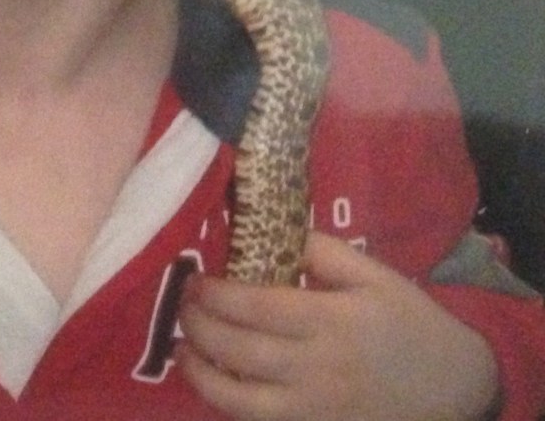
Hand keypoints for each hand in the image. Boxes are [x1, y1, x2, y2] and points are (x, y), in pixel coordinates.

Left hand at [178, 232, 499, 420]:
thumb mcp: (372, 274)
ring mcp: (314, 410)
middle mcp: (317, 368)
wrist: (454, 387)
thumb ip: (320, 250)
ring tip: (183, 348)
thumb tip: (269, 233)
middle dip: (198, 327)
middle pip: (239, 351)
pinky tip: (215, 381)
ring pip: (240, 401)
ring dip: (200, 374)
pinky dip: (229, 405)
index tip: (194, 280)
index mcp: (330, 321)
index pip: (255, 308)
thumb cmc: (408, 322)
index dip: (215, 295)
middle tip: (182, 306)